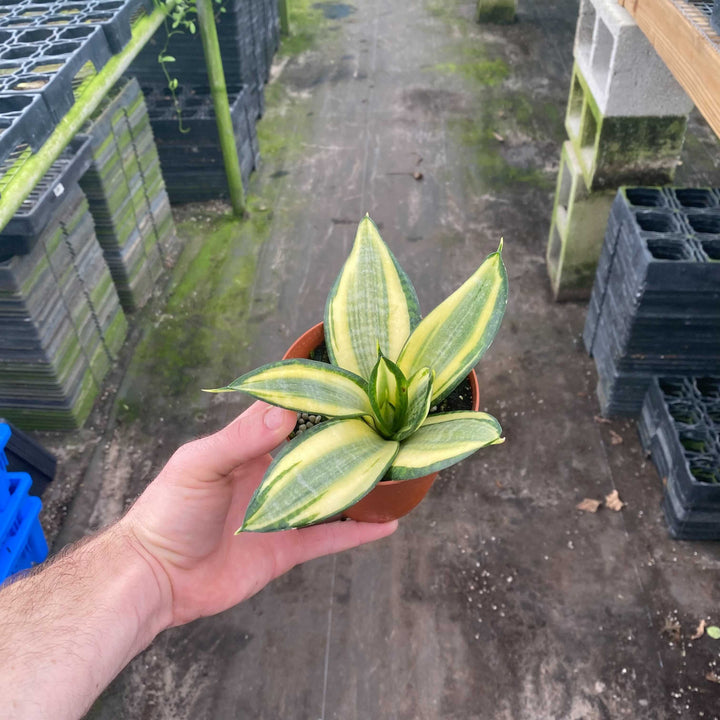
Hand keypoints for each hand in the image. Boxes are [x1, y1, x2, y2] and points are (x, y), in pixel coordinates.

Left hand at [121, 401, 397, 626]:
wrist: (156, 578)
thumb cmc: (168, 511)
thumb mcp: (200, 465)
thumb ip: (241, 439)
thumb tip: (286, 412)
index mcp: (246, 447)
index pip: (287, 415)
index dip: (315, 401)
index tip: (351, 387)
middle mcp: (269, 475)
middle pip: (316, 453)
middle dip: (347, 440)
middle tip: (385, 427)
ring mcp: (280, 512)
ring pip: (329, 493)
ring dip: (358, 484)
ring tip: (394, 470)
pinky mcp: (286, 548)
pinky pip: (328, 537)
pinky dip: (357, 532)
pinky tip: (387, 524)